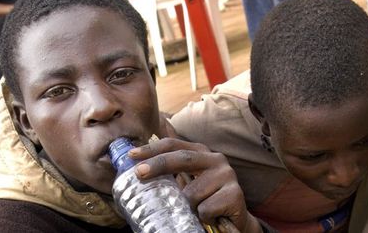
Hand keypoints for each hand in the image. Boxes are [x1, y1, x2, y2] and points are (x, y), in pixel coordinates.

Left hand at [128, 138, 261, 232]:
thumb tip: (138, 168)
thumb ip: (171, 173)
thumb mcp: (187, 182)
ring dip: (186, 208)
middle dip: (158, 165)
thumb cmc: (205, 200)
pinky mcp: (235, 195)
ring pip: (191, 194)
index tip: (132, 155)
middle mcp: (216, 159)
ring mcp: (227, 175)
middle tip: (139, 173)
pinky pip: (205, 209)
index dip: (152, 149)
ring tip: (195, 211)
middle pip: (182, 159)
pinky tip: (211, 217)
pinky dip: (202, 218)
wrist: (235, 221)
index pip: (174, 145)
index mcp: (201, 153)